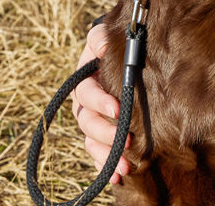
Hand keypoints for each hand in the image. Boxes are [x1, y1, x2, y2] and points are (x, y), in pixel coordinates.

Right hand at [71, 23, 131, 183]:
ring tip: (125, 167)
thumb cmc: (118, 42)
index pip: (86, 93)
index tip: (117, 110)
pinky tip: (116, 178)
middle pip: (87, 122)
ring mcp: (93, 119)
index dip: (99, 102)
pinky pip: (98, 154)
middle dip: (106, 133)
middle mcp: (85, 102)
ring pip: (91, 141)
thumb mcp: (107, 35)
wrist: (129, 50)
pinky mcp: (102, 134)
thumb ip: (100, 38)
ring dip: (106, 155)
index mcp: (85, 78)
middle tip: (127, 140)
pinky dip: (105, 167)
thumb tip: (102, 46)